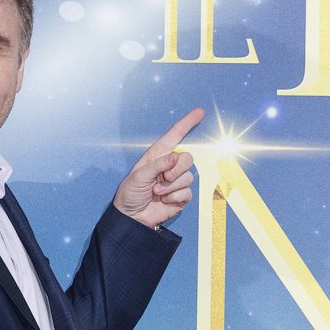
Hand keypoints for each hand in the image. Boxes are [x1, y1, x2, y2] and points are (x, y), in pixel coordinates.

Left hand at [113, 108, 203, 227]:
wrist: (131, 217)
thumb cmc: (130, 194)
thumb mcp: (139, 176)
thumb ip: (158, 165)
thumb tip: (177, 157)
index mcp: (157, 156)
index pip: (174, 136)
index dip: (186, 123)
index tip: (199, 112)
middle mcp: (168, 166)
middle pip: (188, 158)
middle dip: (178, 168)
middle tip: (164, 178)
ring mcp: (176, 181)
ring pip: (188, 176)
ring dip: (171, 186)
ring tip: (156, 192)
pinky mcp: (180, 195)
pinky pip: (187, 192)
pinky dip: (175, 196)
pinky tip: (164, 200)